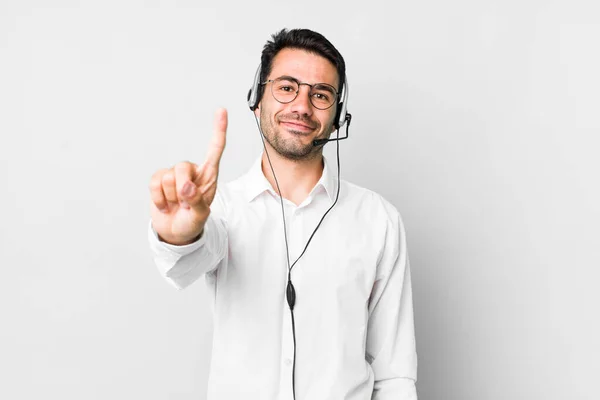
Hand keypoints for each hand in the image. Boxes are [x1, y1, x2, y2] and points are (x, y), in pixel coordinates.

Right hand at [149, 108, 226, 244]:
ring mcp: (174, 175)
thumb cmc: (192, 222)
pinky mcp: (158, 180)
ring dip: (171, 197)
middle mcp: (192, 171)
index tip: (221, 111)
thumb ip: (196, 202)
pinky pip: (154, 183)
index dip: (218, 130)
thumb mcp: (200, 216)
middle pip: (182, 166)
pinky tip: (166, 205)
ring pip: (167, 177)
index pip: (215, 149)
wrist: (175, 232)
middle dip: (181, 188)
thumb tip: (186, 187)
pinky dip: (159, 198)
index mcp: (208, 176)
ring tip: (177, 205)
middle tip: (185, 204)